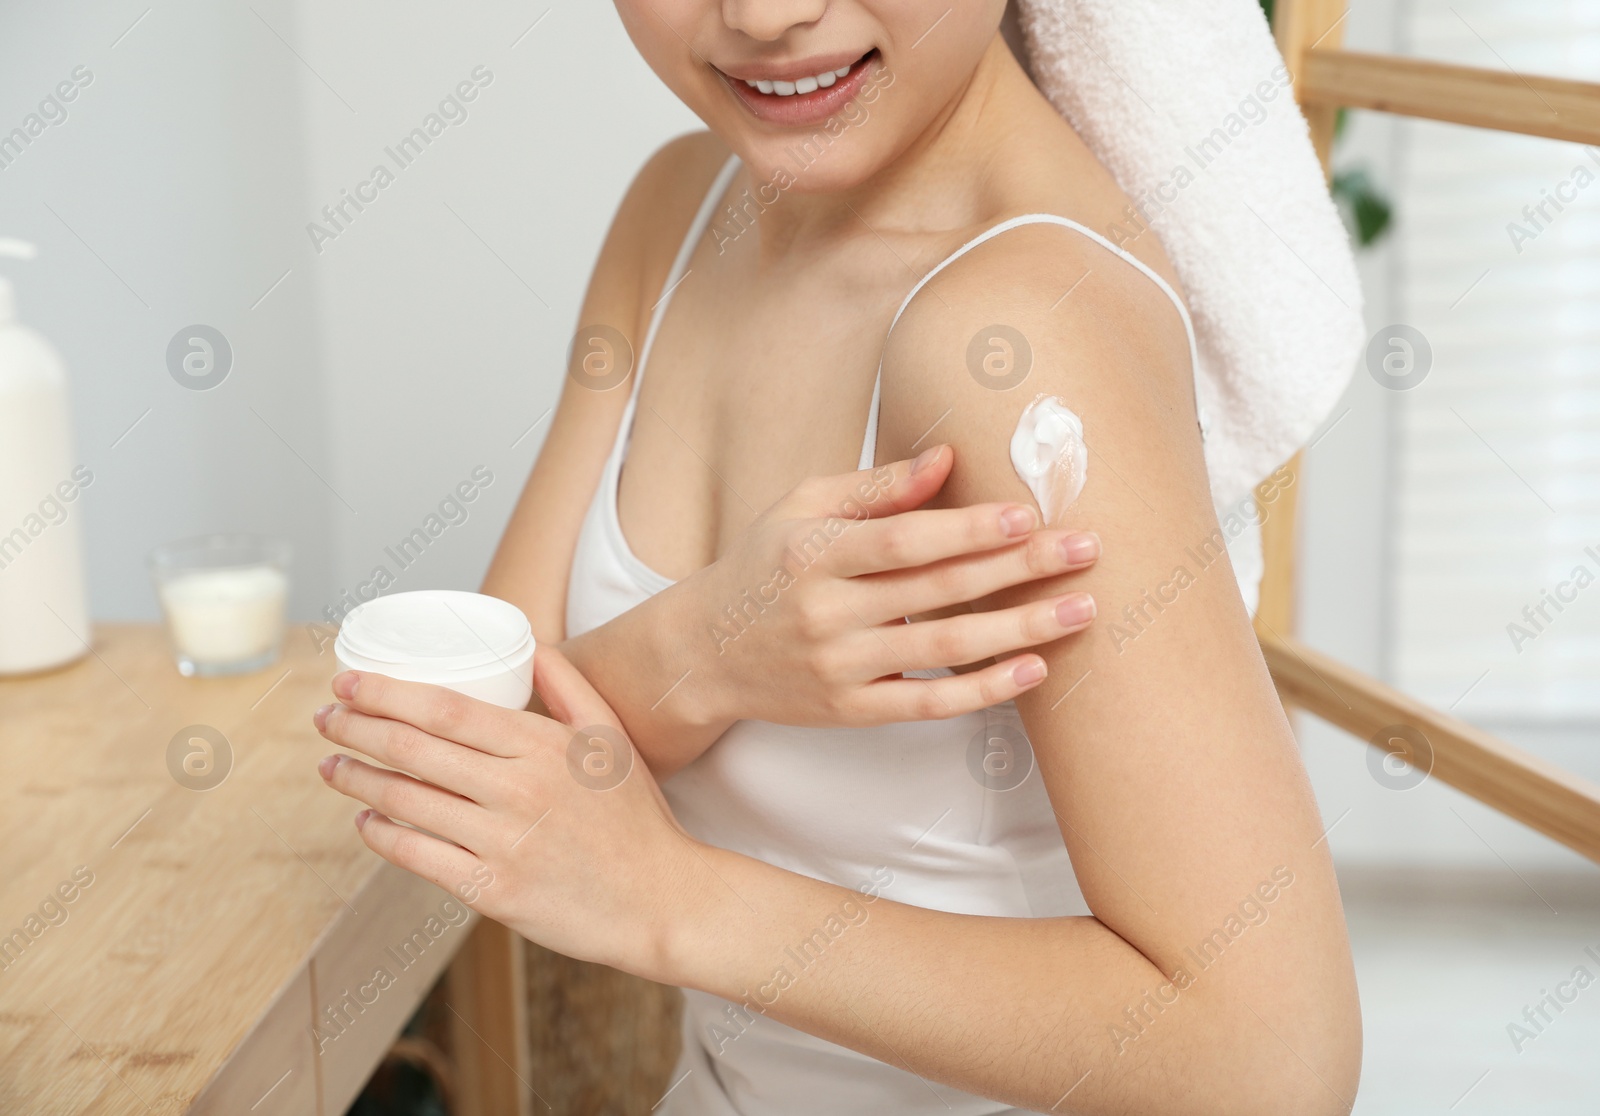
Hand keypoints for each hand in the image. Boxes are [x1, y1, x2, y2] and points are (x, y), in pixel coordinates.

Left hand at [313, 649, 699, 977]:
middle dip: (356, 727)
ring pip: (406, 802)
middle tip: (325, 717)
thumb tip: (531, 646)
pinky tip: (364, 821)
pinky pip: (418, 857)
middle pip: (414, 750)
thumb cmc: (635, 818)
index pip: (444, 710)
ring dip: (357, 779)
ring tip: (332, 764)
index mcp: (542, 746)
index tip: (348, 681)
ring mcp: (502, 843)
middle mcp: (517, 790)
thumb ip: (571, 687)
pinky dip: (382, 836)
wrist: (660, 899)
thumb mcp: (611, 740)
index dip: (386, 693)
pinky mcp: (493, 891)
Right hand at [664, 443, 1099, 727]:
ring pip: (944, 649)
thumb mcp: (801, 507)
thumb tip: (946, 459)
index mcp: (813, 550)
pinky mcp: (851, 709)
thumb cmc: (763, 565)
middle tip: (1085, 551)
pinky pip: (929, 703)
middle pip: (938, 589)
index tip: (1028, 515)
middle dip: (1018, 570)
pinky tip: (1033, 669)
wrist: (705, 652)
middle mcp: (826, 610)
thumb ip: (876, 487)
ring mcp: (840, 665)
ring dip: (1020, 629)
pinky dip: (984, 690)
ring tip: (1081, 608)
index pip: (904, 540)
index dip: (969, 528)